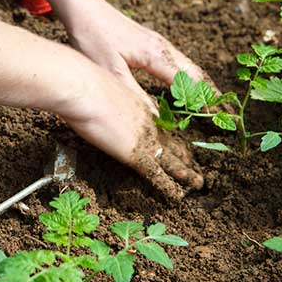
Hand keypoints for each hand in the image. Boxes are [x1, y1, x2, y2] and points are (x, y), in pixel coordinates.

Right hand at [59, 65, 203, 201]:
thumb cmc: (86, 85)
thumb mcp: (105, 91)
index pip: (164, 127)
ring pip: (173, 161)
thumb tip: (102, 105)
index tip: (181, 146)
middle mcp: (149, 123)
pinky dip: (169, 187)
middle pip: (174, 143)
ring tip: (199, 184)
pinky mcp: (136, 154)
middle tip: (197, 167)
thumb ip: (111, 102)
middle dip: (186, 157)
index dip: (173, 138)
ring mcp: (145, 139)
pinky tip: (177, 196)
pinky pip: (157, 175)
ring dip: (187, 174)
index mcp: (142, 107)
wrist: (83, 88)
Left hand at [65, 0, 222, 111]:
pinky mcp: (152, 42)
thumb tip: (156, 121)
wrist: (84, 8)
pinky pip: (180, 62)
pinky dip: (191, 77)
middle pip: (198, 74)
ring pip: (190, 67)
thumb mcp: (112, 72)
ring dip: (204, 86)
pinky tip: (188, 87)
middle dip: (214, 95)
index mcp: (157, 55)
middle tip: (227, 115)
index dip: (206, 103)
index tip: (220, 120)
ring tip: (215, 104)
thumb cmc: (93, 37)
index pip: (191, 84)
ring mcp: (160, 43)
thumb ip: (135, 97)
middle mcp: (164, 47)